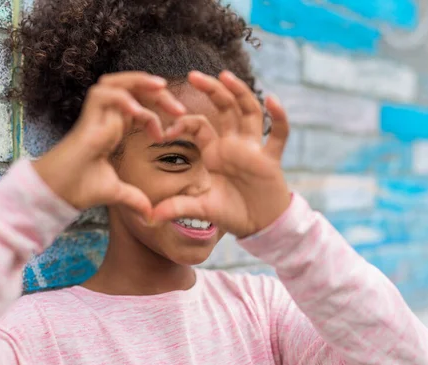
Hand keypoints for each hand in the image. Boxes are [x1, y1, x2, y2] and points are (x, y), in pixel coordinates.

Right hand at [33, 72, 185, 217]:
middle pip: (134, 89)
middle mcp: (105, 117)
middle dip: (157, 93)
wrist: (60, 193)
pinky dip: (123, 98)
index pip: (139, 105)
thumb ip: (135, 199)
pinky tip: (138, 112)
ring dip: (141, 82)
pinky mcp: (87, 118)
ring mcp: (96, 115)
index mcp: (113, 127)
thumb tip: (149, 216)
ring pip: (118, 82)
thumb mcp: (117, 192)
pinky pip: (105, 95)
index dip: (158, 110)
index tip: (171, 131)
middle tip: (180, 108)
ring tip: (163, 88)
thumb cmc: (81, 188)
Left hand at [152, 71, 291, 237]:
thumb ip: (177, 208)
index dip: (183, 122)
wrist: (260, 225)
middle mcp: (234, 144)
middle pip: (224, 108)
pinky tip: (272, 99)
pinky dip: (278, 117)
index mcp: (214, 151)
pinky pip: (278, 135)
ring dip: (239, 92)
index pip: (198, 125)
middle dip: (211, 90)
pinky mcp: (271, 159)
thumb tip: (149, 218)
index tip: (166, 129)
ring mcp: (254, 149)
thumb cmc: (231, 212)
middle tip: (192, 75)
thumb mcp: (200, 209)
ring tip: (225, 75)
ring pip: (249, 112)